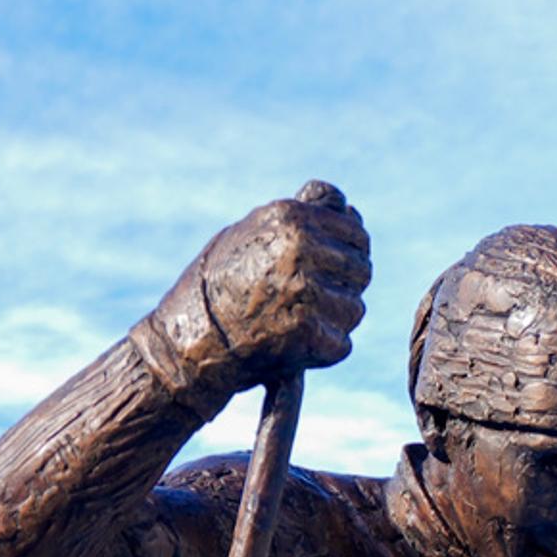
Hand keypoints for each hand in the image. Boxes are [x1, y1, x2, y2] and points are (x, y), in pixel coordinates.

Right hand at [142, 182, 370, 392]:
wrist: (195, 332)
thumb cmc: (225, 278)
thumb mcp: (259, 229)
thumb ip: (306, 216)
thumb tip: (349, 208)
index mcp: (292, 218)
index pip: (358, 236)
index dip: (351, 254)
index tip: (335, 268)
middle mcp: (302, 250)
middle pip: (361, 272)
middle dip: (343, 286)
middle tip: (311, 298)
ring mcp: (306, 292)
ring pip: (354, 309)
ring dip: (334, 319)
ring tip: (298, 318)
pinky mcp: (307, 333)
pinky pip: (342, 343)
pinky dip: (324, 348)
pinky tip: (295, 342)